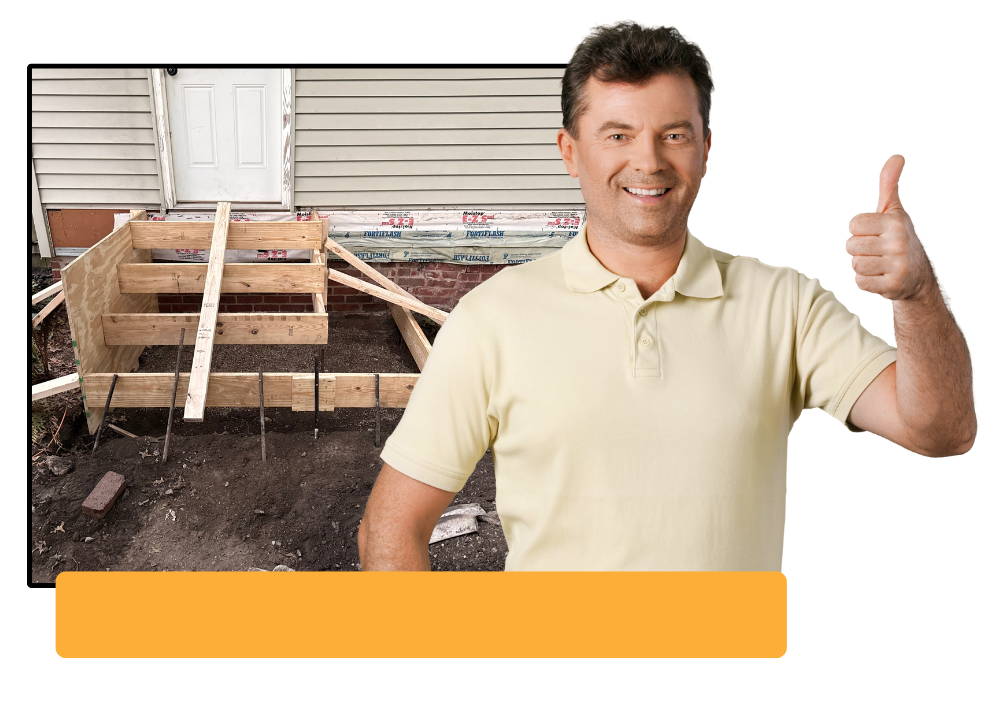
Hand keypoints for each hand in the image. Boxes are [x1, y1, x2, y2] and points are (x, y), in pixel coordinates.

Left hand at [846, 155, 934, 300]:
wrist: (917, 276)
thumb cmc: (898, 238)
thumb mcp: (895, 210)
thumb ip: (889, 184)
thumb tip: (897, 156)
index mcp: (895, 222)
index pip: (853, 224)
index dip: (860, 230)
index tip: (876, 233)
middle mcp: (899, 242)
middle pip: (851, 245)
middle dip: (860, 249)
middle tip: (879, 251)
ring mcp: (898, 265)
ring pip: (855, 264)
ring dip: (864, 266)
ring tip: (881, 263)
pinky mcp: (893, 286)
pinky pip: (860, 282)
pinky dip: (867, 281)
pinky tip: (882, 277)